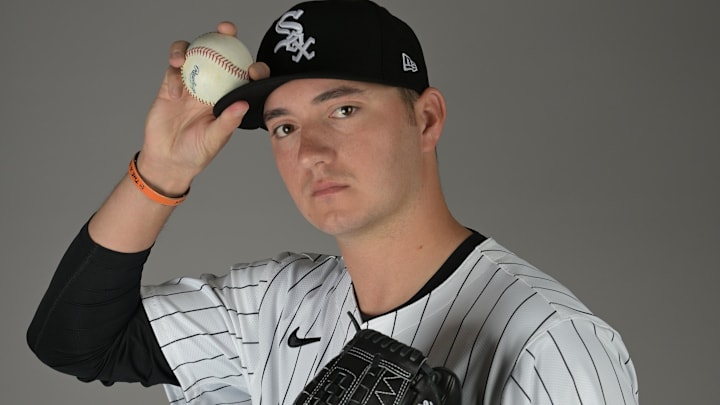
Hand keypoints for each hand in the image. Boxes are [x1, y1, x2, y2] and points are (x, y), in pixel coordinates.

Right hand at [139, 21, 269, 195]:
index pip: (244, 76)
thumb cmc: (196, 153)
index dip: (253, 68)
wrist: (167, 160)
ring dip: (189, 48)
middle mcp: (212, 86)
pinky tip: (174, 92)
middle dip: (224, 36)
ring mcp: (191, 83)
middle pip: (220, 53)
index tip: (254, 70)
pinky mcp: (170, 85)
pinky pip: (173, 70)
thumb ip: (227, 122)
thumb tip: (243, 104)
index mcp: (229, 98)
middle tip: (225, 29)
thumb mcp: (214, 140)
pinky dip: (173, 74)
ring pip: (193, 53)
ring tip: (183, 58)